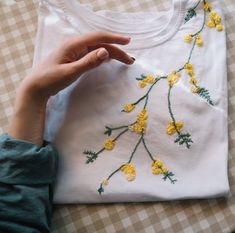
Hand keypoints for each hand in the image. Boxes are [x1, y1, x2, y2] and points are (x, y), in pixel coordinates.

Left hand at [9, 31, 133, 145]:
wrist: (36, 87)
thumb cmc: (51, 79)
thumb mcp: (70, 72)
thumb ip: (88, 62)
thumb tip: (105, 51)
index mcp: (73, 44)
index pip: (98, 37)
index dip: (114, 39)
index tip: (128, 42)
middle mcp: (75, 44)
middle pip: (100, 43)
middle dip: (116, 50)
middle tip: (129, 60)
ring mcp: (74, 51)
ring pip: (97, 49)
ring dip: (111, 54)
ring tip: (124, 61)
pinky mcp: (74, 58)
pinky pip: (91, 54)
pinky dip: (102, 57)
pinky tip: (109, 60)